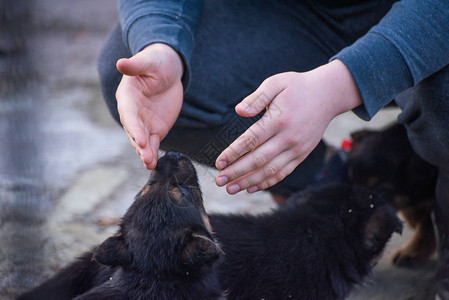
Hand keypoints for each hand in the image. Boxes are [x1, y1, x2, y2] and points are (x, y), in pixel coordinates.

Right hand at [116, 43, 183, 168]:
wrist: (168, 70)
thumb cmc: (156, 62)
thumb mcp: (148, 61)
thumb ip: (136, 66)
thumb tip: (121, 63)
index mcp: (127, 97)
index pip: (129, 115)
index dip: (134, 128)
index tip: (140, 139)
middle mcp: (132, 113)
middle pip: (134, 132)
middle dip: (140, 145)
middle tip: (146, 157)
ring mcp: (143, 123)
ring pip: (142, 141)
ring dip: (145, 153)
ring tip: (150, 164)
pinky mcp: (155, 129)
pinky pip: (153, 143)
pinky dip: (153, 153)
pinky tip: (153, 165)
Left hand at [215, 60, 361, 193]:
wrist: (328, 95)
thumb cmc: (297, 87)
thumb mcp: (276, 83)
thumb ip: (257, 98)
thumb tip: (239, 111)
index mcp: (278, 120)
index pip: (250, 141)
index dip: (233, 154)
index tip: (218, 163)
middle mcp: (288, 137)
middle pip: (258, 160)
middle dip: (236, 172)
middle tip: (219, 180)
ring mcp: (297, 148)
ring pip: (270, 170)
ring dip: (249, 182)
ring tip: (230, 189)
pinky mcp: (302, 154)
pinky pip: (283, 172)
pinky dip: (267, 182)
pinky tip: (251, 187)